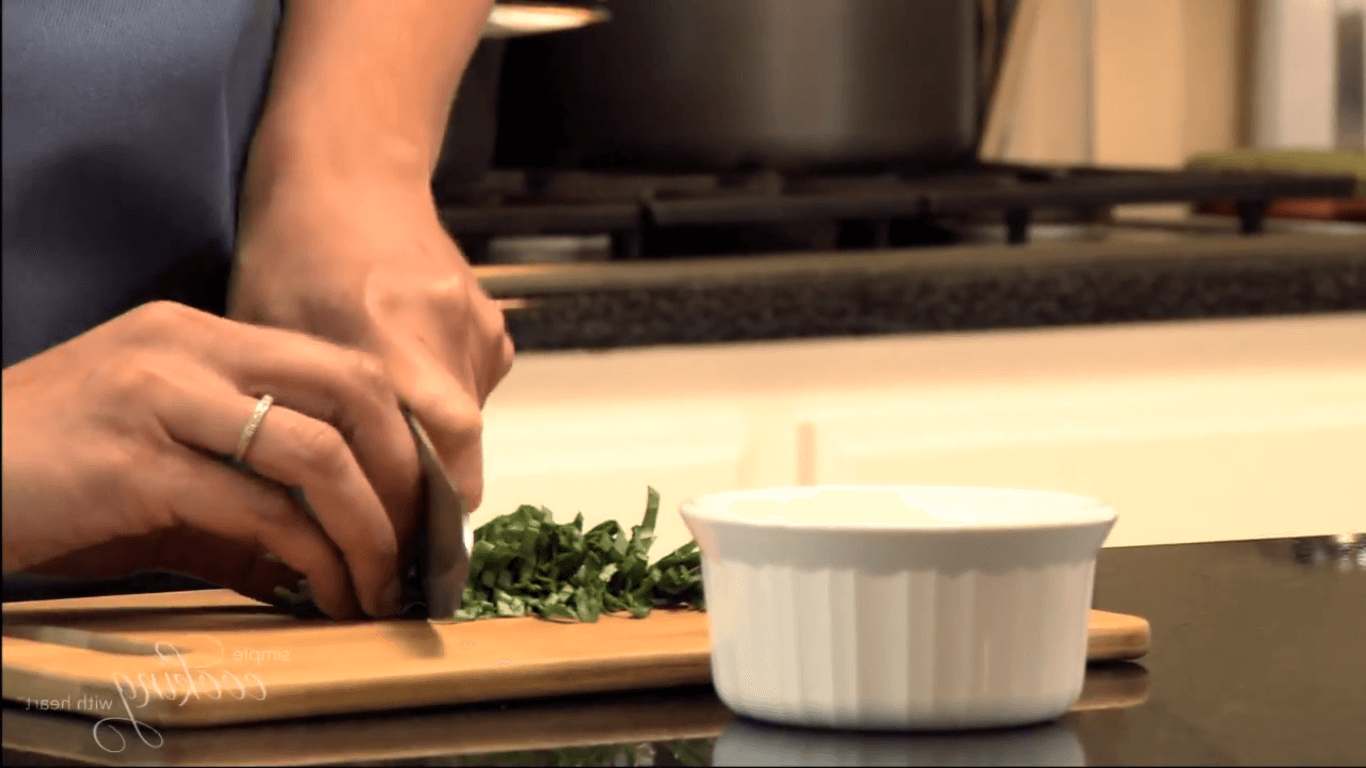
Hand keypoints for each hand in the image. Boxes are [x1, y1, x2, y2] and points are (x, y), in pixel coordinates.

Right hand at [1, 302, 419, 618]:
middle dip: (404, 472)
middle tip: (417, 540)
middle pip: (350, 390)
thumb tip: (327, 549)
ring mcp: (158, 396)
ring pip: (314, 452)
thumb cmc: (47, 478)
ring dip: (368, 526)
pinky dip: (310, 556)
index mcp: (197, 335)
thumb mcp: (159, 467)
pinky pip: (256, 509)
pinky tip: (325, 591)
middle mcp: (185, 348)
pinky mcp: (131, 462)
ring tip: (383, 582)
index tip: (422, 499)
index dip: (400, 433)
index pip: (339, 366)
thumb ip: (242, 489)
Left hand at [228, 175, 513, 531]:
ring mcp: (475, 324)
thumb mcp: (268, 337)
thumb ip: (300, 414)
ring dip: (433, 455)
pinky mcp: (493, 323)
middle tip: (397, 539)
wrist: (349, 177)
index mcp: (377, 334)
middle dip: (431, 501)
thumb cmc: (290, 254)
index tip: (399, 557)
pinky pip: (477, 391)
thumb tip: (309, 506)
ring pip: (469, 425)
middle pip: (460, 449)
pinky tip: (409, 391)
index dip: (422, 513)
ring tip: (387, 457)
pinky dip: (446, 410)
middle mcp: (440, 330)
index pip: (430, 450)